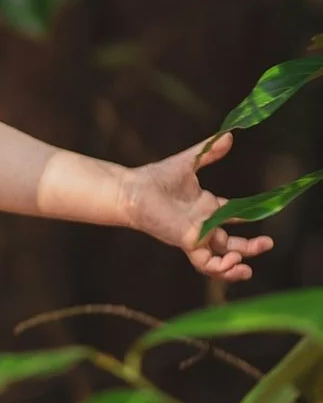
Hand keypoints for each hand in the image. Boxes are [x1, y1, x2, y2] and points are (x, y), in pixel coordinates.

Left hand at [119, 131, 273, 281]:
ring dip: (235, 265)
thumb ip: (210, 151)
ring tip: (246, 265)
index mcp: (206, 207)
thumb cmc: (156, 177)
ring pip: (219, 260)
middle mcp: (203, 225)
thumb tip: (230, 134)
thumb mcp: (189, 161)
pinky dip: (221, 267)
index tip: (266, 210)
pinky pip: (206, 264)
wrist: (134, 190)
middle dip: (251, 248)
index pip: (232, 217)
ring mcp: (196, 236)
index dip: (248, 217)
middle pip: (231, 244)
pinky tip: (233, 260)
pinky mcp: (188, 242)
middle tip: (268, 243)